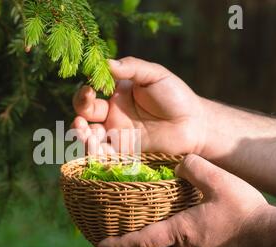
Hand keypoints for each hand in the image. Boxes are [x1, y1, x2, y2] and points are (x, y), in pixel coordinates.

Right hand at [71, 56, 207, 154]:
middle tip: (82, 118)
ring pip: (90, 136)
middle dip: (79, 114)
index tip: (90, 89)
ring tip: (84, 132)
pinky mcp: (124, 152)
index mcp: (117, 94)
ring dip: (81, 135)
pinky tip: (96, 146)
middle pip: (85, 115)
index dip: (85, 92)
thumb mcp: (154, 75)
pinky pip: (103, 153)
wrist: (195, 125)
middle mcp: (113, 114)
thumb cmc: (176, 96)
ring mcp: (117, 134)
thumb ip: (131, 67)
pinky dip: (95, 151)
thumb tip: (106, 63)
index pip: (91, 93)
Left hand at [97, 154, 270, 246]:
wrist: (273, 237)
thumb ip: (193, 168)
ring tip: (153, 233)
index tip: (101, 245)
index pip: (141, 243)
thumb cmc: (245, 210)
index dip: (118, 245)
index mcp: (182, 233)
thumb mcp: (218, 180)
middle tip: (129, 241)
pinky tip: (182, 230)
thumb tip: (178, 166)